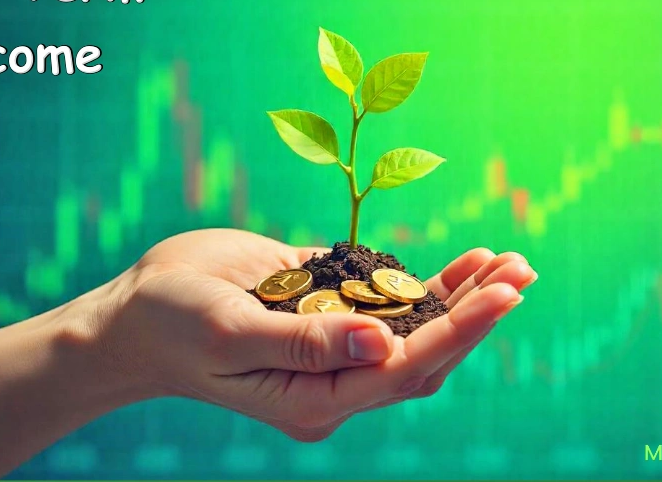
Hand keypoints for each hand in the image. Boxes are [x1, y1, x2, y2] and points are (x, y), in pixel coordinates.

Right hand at [72, 228, 537, 441]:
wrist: (139, 314)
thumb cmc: (172, 323)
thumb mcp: (229, 331)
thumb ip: (304, 341)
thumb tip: (384, 342)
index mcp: (314, 398)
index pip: (402, 369)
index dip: (456, 333)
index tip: (501, 295)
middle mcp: (335, 380)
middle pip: (424, 355)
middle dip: (476, 315)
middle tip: (522, 273)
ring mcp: (336, 347)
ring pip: (418, 331)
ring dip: (465, 299)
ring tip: (511, 264)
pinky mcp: (331, 314)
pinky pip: (391, 304)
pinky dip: (431, 286)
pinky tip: (467, 264)